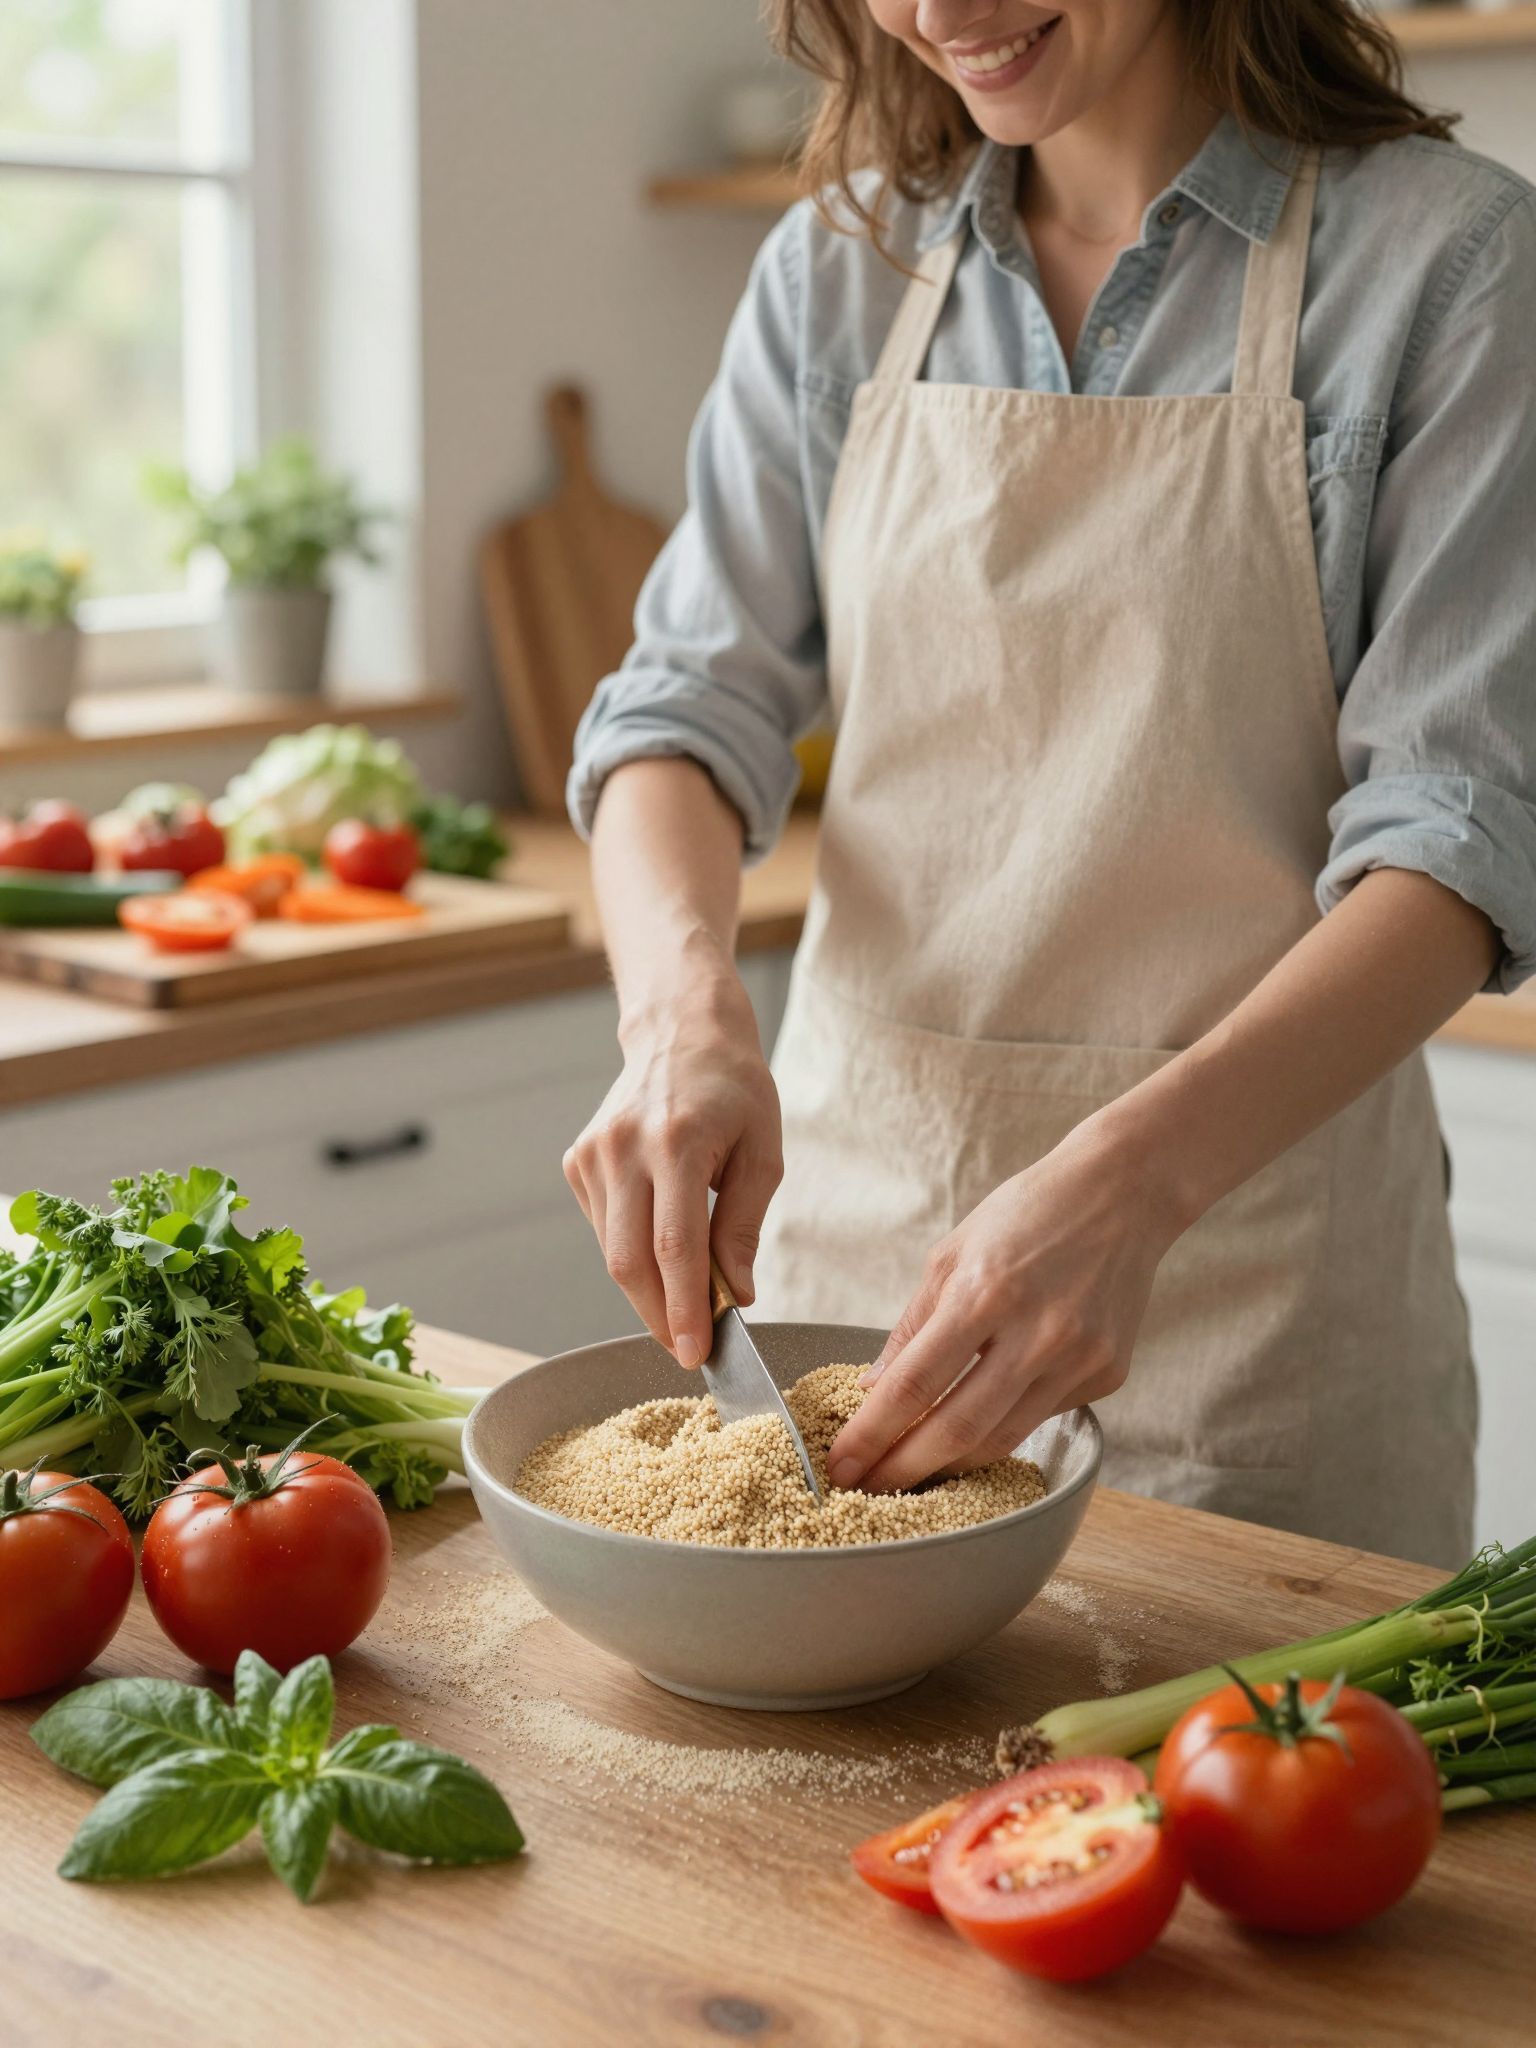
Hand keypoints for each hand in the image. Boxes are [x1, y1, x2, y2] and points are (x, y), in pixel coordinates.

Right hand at [563, 972, 782, 1368]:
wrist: (681, 1033)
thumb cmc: (734, 1091)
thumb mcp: (762, 1153)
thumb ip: (743, 1227)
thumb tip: (735, 1295)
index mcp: (676, 1141)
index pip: (673, 1246)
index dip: (683, 1307)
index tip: (695, 1352)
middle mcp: (624, 1148)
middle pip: (630, 1260)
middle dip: (660, 1315)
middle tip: (689, 1348)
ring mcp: (592, 1154)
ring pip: (613, 1252)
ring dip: (648, 1290)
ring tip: (686, 1300)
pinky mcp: (577, 1162)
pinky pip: (605, 1230)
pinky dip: (633, 1255)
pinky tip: (661, 1248)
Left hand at [826, 1120, 1180, 1493]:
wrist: (1122, 1195)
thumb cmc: (1027, 1213)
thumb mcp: (952, 1253)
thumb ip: (913, 1325)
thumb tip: (875, 1390)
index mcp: (985, 1292)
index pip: (915, 1384)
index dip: (872, 1434)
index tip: (840, 1464)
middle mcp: (1037, 1332)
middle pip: (958, 1429)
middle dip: (903, 1469)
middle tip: (867, 1491)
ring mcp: (1078, 1358)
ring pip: (1002, 1439)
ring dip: (950, 1465)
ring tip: (912, 1473)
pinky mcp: (1107, 1374)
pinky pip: (1041, 1417)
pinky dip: (1002, 1427)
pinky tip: (977, 1422)